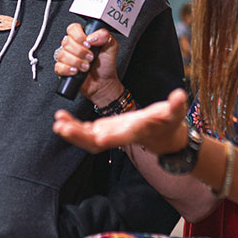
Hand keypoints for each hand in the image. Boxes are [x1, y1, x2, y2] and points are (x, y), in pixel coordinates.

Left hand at [53, 88, 189, 154]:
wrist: (164, 138)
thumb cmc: (168, 124)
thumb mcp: (174, 113)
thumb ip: (176, 105)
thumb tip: (179, 96)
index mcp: (134, 132)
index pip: (120, 136)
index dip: (108, 136)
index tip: (97, 134)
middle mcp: (119, 136)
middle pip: (96, 142)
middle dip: (79, 136)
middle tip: (62, 128)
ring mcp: (111, 135)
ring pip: (88, 138)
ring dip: (72, 131)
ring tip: (58, 122)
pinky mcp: (105, 131)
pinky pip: (86, 132)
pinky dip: (73, 127)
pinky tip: (61, 119)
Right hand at [54, 22, 122, 105]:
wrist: (104, 82)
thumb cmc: (106, 64)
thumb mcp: (111, 46)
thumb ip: (104, 35)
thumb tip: (91, 37)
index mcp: (83, 37)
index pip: (73, 28)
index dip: (78, 36)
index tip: (88, 44)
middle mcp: (73, 46)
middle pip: (66, 42)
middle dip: (80, 52)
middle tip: (90, 57)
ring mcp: (67, 57)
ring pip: (62, 54)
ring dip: (76, 62)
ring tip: (86, 66)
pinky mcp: (62, 69)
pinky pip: (58, 66)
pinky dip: (68, 69)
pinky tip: (76, 71)